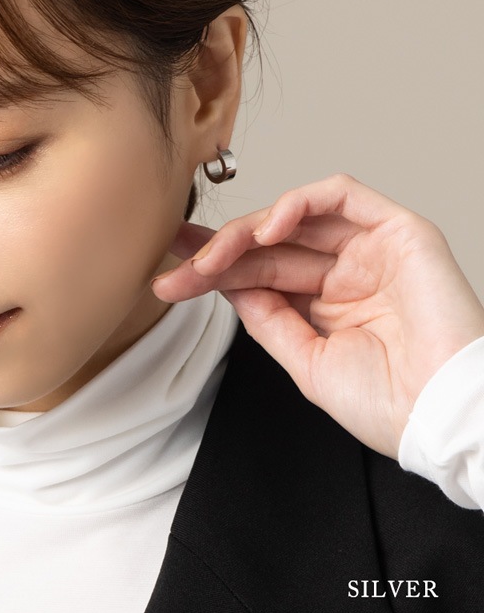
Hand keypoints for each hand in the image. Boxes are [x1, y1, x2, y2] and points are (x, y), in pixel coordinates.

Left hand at [152, 174, 483, 457]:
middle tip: (180, 267)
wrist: (441, 417)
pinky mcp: (396, 230)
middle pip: (268, 245)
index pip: (259, 272)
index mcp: (325, 305)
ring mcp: (368, 250)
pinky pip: (340, 195)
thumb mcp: (305, 361)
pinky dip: (297, 203)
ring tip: (211, 256)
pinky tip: (265, 230)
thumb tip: (228, 290)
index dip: (214, 267)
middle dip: (217, 252)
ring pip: (294, 218)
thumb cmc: (389, 403)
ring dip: (246, 230)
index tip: (172, 270)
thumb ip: (267, 319)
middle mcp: (344, 273)